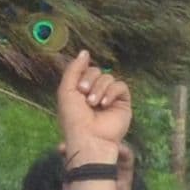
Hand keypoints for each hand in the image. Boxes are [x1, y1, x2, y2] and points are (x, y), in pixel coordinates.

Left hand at [53, 45, 131, 166]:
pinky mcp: (123, 103)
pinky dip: (112, 92)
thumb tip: (85, 51)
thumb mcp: (67, 90)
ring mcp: (109, 98)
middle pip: (97, 71)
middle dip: (90, 80)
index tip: (78, 88)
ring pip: (108, 77)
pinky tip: (105, 104)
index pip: (85, 70)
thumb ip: (74, 69)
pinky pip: (121, 86)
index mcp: (80, 91)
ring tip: (94, 104)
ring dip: (100, 88)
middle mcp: (95, 92)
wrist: (89, 138)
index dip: (82, 74)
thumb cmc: (74, 118)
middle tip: (84, 95)